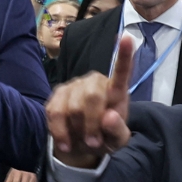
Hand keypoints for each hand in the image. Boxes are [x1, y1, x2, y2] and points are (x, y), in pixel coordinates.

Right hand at [46, 35, 134, 168]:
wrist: (81, 144)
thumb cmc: (105, 137)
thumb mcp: (118, 141)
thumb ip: (118, 131)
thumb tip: (109, 117)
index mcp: (116, 90)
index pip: (121, 71)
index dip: (124, 55)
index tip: (127, 37)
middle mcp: (94, 81)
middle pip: (92, 97)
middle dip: (92, 124)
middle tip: (95, 143)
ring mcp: (73, 86)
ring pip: (72, 108)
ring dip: (77, 131)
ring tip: (83, 141)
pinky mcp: (56, 95)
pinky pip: (54, 113)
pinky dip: (60, 132)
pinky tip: (66, 142)